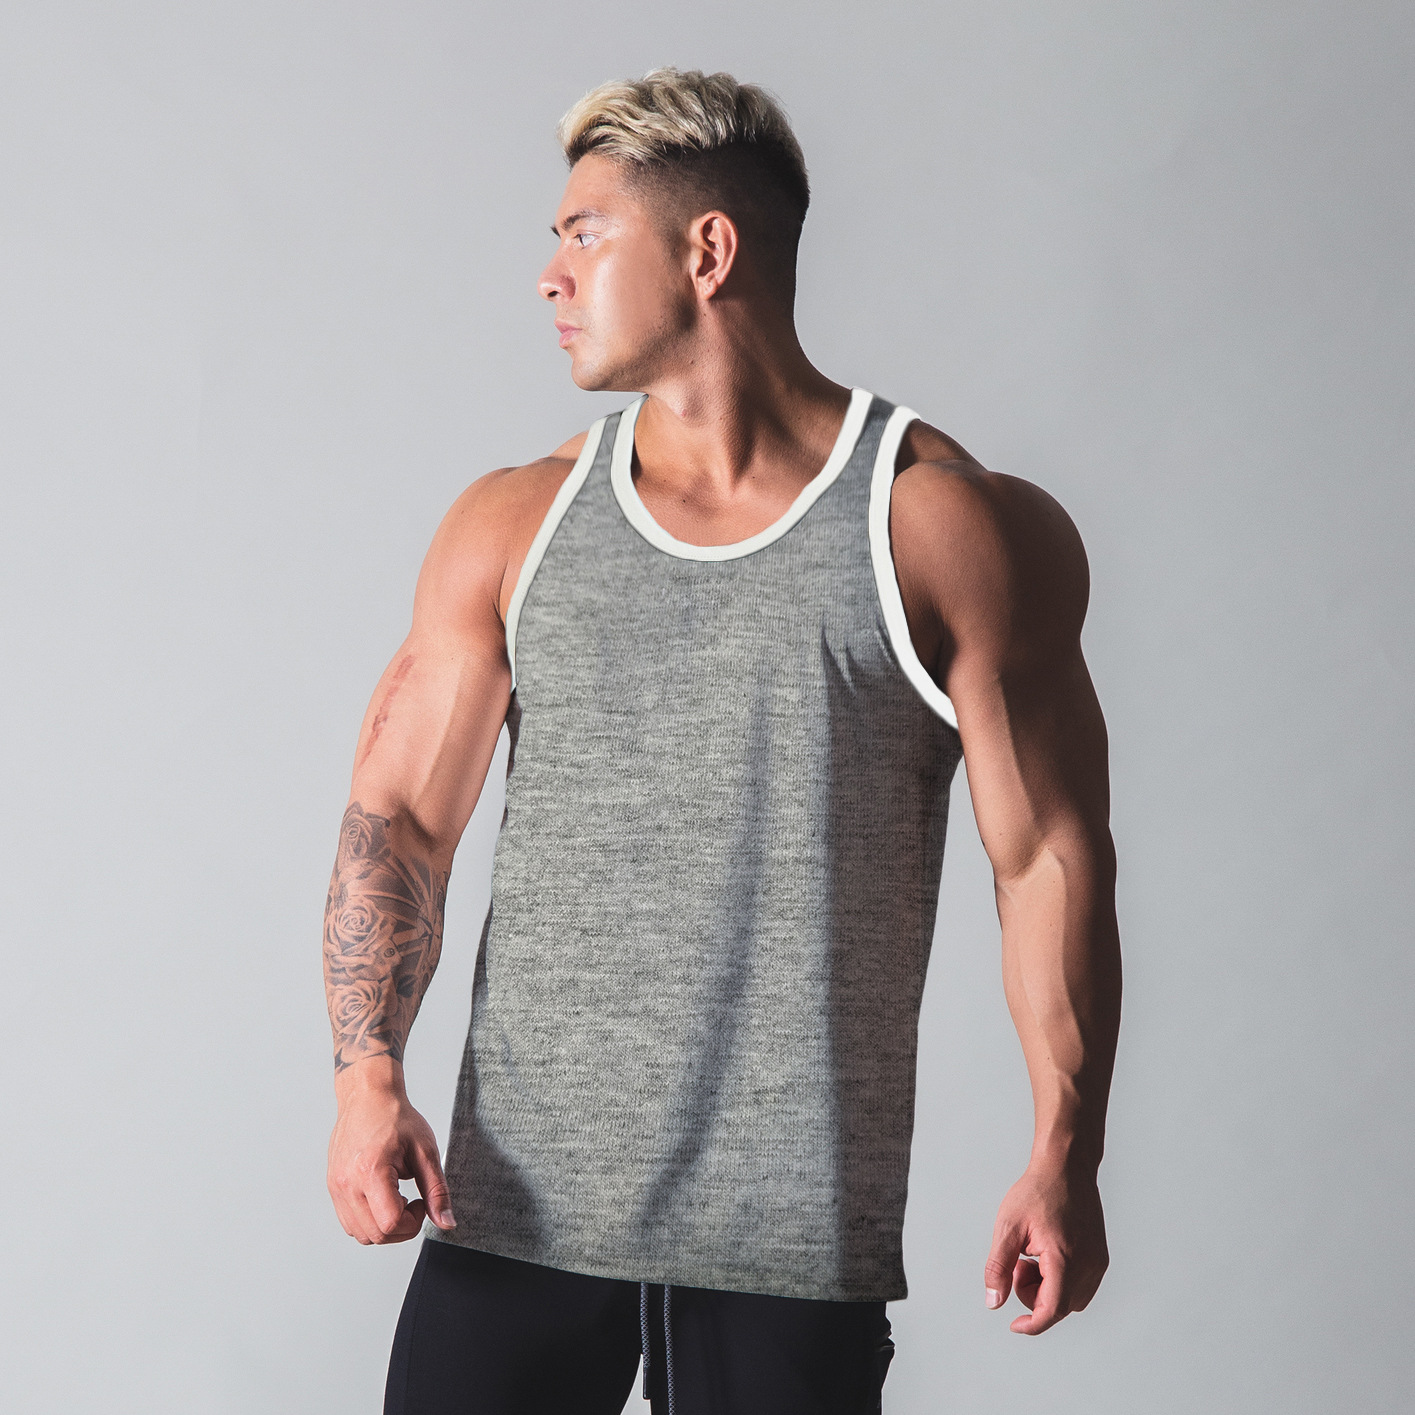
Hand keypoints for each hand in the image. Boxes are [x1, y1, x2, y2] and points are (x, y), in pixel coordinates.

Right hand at [327, 1061, 454, 1244]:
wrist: (368, 1097)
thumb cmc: (395, 1117)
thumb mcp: (425, 1151)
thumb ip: (437, 1190)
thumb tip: (446, 1223)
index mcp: (371, 1171)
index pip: (390, 1224)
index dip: (413, 1222)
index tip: (421, 1203)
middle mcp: (347, 1183)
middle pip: (375, 1235)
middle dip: (401, 1228)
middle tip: (413, 1202)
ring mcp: (336, 1187)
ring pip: (360, 1234)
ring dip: (384, 1227)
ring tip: (397, 1197)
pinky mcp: (333, 1187)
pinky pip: (349, 1223)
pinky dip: (369, 1221)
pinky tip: (382, 1198)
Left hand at [983, 1159, 1107, 1333]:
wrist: (1066, 1168)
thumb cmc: (1037, 1192)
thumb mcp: (1008, 1227)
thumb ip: (998, 1268)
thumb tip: (994, 1301)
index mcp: (1065, 1259)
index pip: (1051, 1310)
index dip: (1032, 1323)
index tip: (1015, 1325)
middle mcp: (1089, 1265)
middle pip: (1060, 1306)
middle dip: (1034, 1295)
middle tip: (1019, 1263)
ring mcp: (1098, 1262)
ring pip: (1072, 1299)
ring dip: (1048, 1290)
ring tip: (1033, 1256)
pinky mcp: (1101, 1257)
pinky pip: (1082, 1287)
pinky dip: (1061, 1282)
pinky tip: (1047, 1256)